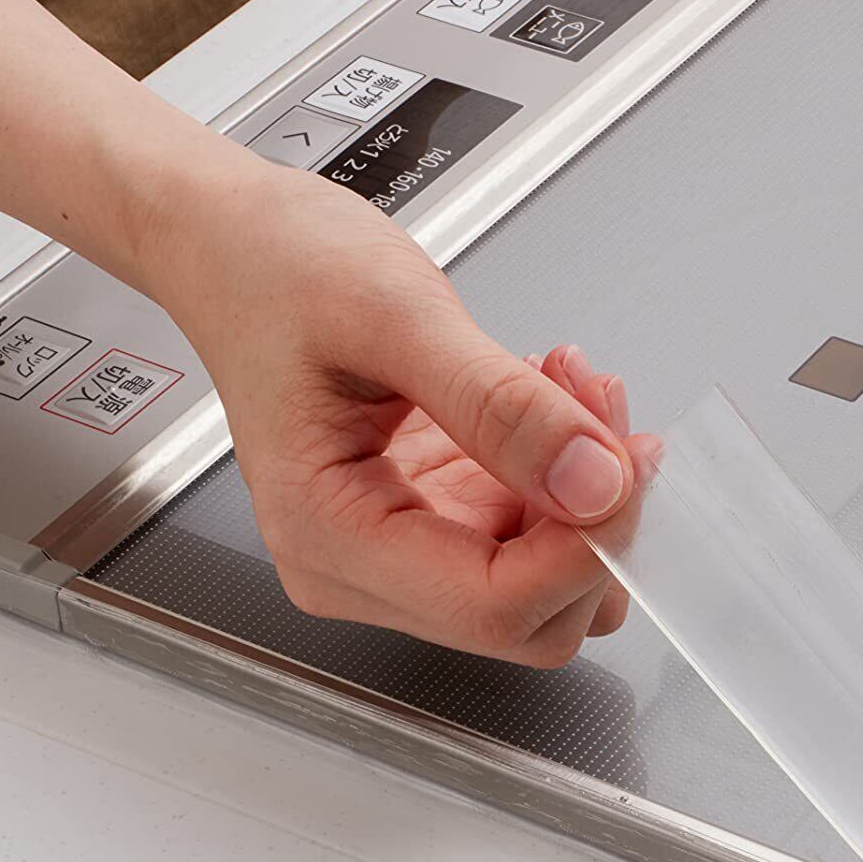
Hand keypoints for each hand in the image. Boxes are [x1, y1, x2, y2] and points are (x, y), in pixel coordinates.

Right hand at [140, 157, 652, 666]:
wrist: (233, 244)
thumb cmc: (274, 268)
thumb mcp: (394, 314)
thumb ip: (500, 406)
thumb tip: (596, 482)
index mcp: (327, 535)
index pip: (494, 607)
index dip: (585, 550)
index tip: (630, 461)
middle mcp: (360, 567)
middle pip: (530, 617)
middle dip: (592, 519)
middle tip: (601, 408)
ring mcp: (400, 550)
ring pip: (544, 580)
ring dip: (588, 492)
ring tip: (569, 385)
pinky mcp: (433, 519)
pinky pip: (530, 534)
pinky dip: (565, 471)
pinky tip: (548, 395)